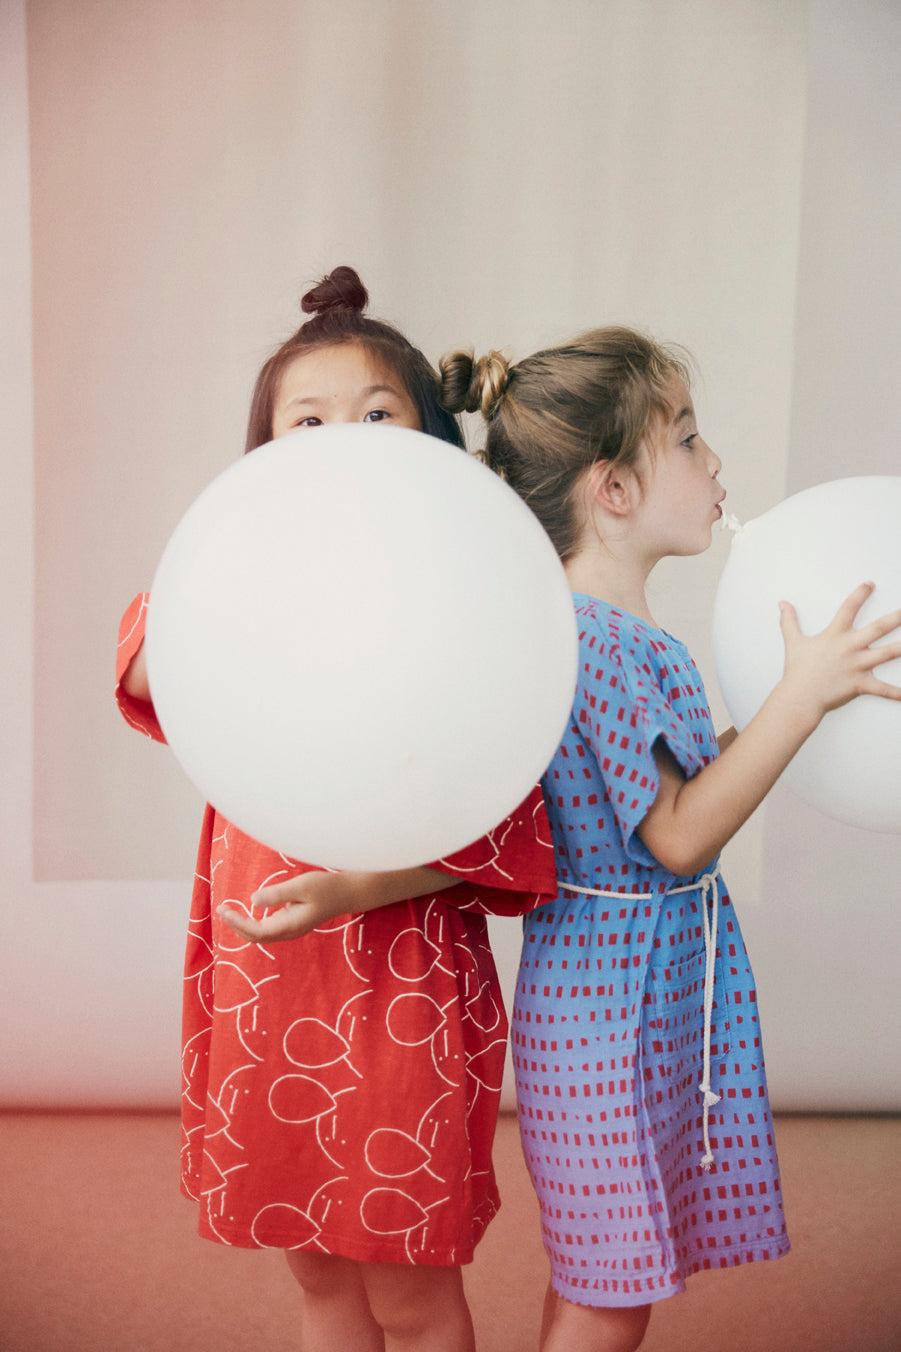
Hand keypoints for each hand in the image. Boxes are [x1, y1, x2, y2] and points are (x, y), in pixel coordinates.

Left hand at [218, 871, 350, 943]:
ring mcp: (291, 928)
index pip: (256, 931)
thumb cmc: (326, 887)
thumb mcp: (301, 886)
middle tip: (221, 909)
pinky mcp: (292, 922)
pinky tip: (247, 912)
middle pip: (256, 936)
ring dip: (243, 925)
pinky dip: (253, 922)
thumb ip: (277, 894)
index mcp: (290, 926)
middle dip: (236, 925)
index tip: (223, 910)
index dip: (237, 923)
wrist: (347, 893)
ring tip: (228, 911)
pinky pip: (267, 928)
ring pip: (261, 934)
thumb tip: (253, 900)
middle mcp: (289, 931)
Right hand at [779, 582, 900, 718]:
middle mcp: (850, 647)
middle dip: (896, 618)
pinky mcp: (861, 684)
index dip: (860, 594)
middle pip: (879, 628)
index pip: (849, 608)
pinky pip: (883, 689)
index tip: (870, 585)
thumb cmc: (797, 671)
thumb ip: (789, 621)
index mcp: (835, 635)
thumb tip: (783, 604)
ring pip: (888, 653)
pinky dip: (896, 693)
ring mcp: (858, 665)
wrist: (799, 696)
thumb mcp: (793, 642)